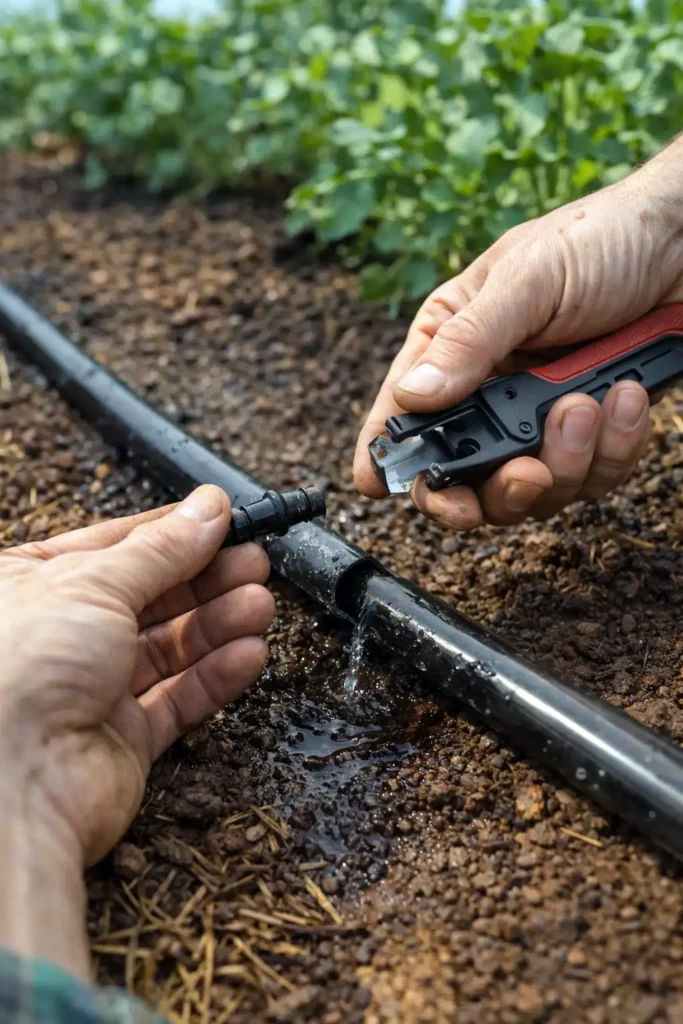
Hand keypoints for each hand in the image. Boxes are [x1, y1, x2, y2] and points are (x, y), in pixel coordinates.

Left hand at [0, 486, 273, 867]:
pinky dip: (216, 675)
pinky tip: (248, 652)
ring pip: (170, 646)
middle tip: (253, 562)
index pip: (116, 546)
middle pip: (151, 596)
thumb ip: (161, 548)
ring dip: (220, 622)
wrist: (11, 786)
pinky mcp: (121, 737)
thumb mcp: (93, 582)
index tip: (223, 520)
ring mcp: (90, 688)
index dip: (173, 532)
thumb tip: (208, 509)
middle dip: (207, 578)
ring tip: (260, 603)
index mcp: (29, 584)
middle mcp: (60, 635)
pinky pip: (179, 698)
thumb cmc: (16, 675)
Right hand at [355, 141, 682, 528]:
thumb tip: (412, 395)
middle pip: (468, 477)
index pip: (405, 414)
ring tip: (590, 403)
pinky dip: (615, 447)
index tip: (385, 490)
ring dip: (568, 458)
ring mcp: (541, 416)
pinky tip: (626, 397)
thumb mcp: (527, 280)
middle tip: (525, 476)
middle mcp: (491, 389)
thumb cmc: (602, 238)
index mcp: (454, 345)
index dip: (392, 460)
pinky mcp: (594, 433)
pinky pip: (595, 474)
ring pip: (537, 489)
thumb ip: (468, 341)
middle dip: (498, 487)